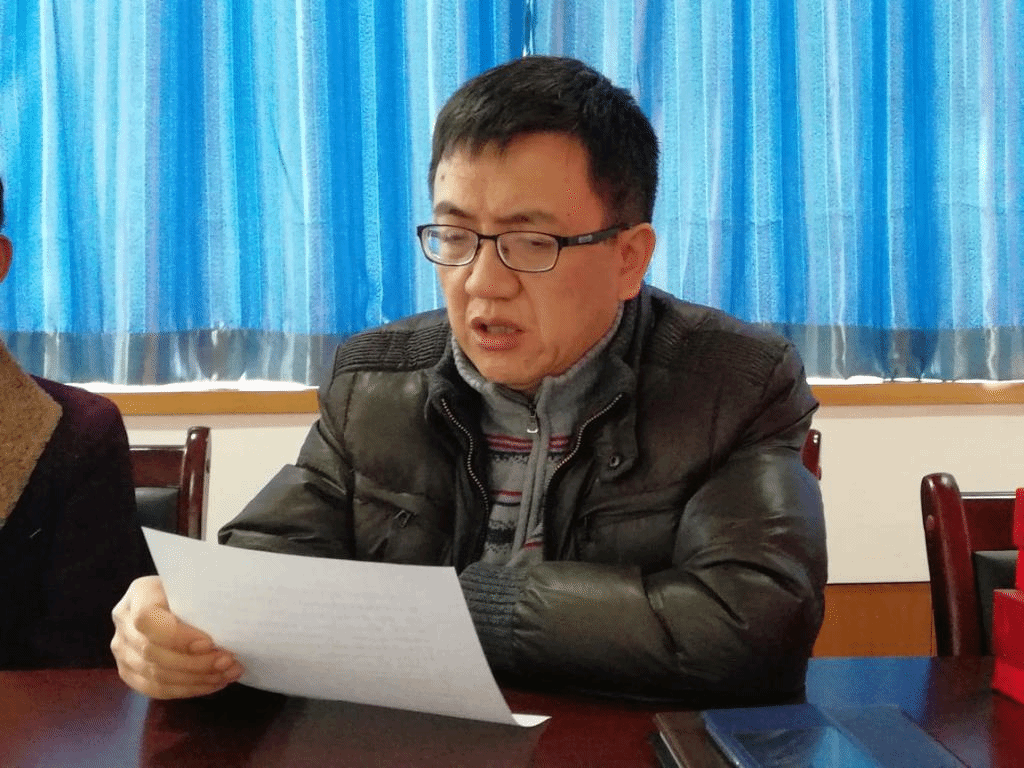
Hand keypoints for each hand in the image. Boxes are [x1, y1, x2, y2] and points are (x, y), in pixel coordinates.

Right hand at [111, 575, 243, 698]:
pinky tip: (212, 683)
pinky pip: (156, 689)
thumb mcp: (196, 587)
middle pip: (153, 652)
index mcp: (139, 594)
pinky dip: (187, 689)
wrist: (172, 600)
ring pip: (156, 675)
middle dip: (196, 663)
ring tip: (227, 674)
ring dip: (196, 679)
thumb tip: (228, 628)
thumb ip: (202, 602)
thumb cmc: (192, 590)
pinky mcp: (128, 672)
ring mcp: (122, 650)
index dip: (177, 636)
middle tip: (228, 662)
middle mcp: (123, 622)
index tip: (210, 643)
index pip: (147, 619)